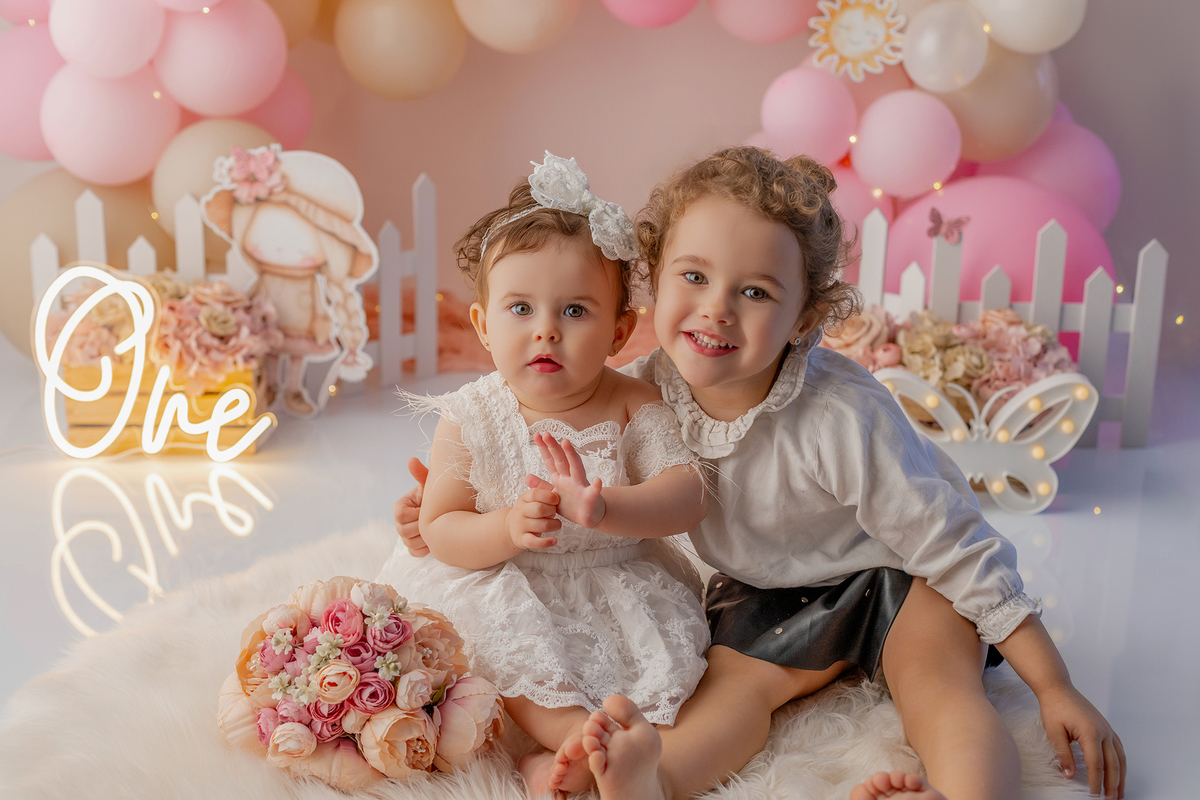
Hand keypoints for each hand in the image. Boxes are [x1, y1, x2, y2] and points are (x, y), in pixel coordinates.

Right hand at [393, 458, 429, 556]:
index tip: (428, 509)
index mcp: (400, 507)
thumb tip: (412, 460)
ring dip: (426, 538)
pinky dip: (426, 548)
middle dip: (423, 526)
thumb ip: (421, 474)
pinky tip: (437, 538)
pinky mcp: (413, 548)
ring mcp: (405, 537)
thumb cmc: (438, 496)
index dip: (415, 514)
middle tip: (438, 520)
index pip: (400, 515)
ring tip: (438, 528)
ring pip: (411, 544)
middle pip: (404, 532)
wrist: (448, 511)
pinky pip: (416, 552)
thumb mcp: (431, 485)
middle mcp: (399, 523)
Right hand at [506, 474, 561, 549]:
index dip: (548, 496)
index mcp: (524, 499)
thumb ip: (540, 488)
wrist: (512, 528)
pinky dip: (545, 542)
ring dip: (554, 525)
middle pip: (539, 509)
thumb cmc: (530, 511)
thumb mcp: (533, 499)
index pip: (535, 494)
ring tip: (556, 524)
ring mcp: (521, 526)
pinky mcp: (523, 540)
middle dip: (551, 511)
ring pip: (541, 525)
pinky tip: (554, 540)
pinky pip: (534, 542)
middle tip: (554, 512)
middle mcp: (521, 512)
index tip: (556, 499)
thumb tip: (530, 476)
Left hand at [534, 432, 605, 528]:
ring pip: (576, 468)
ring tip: (566, 442)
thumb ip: (542, 486)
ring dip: (571, 455)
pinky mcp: (590, 498)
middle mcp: (571, 478)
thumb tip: (527, 476)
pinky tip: (597, 480)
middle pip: (561, 460)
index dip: (544, 448)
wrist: (589, 517)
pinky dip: (596, 487)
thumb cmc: (572, 504)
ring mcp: (581, 486)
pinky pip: (593, 492)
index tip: (536, 435)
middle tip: (546, 434)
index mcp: (561, 478)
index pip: (551, 461)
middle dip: (554, 447)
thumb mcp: (553, 496)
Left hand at [1037, 682, 1125, 797]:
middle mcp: (1103, 731)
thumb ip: (1062, 754)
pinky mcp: (1106, 727)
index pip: (1096, 765)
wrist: (1058, 688)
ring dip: (1120, 776)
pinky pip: (1118, 748)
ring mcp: (1107, 729)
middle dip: (1113, 785)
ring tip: (1119, 793)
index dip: (1096, 782)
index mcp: (1091, 733)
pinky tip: (1118, 772)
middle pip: (1113, 764)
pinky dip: (1120, 763)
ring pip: (1120, 758)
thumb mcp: (1053, 732)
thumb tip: (1070, 775)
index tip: (1094, 796)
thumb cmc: (1054, 707)